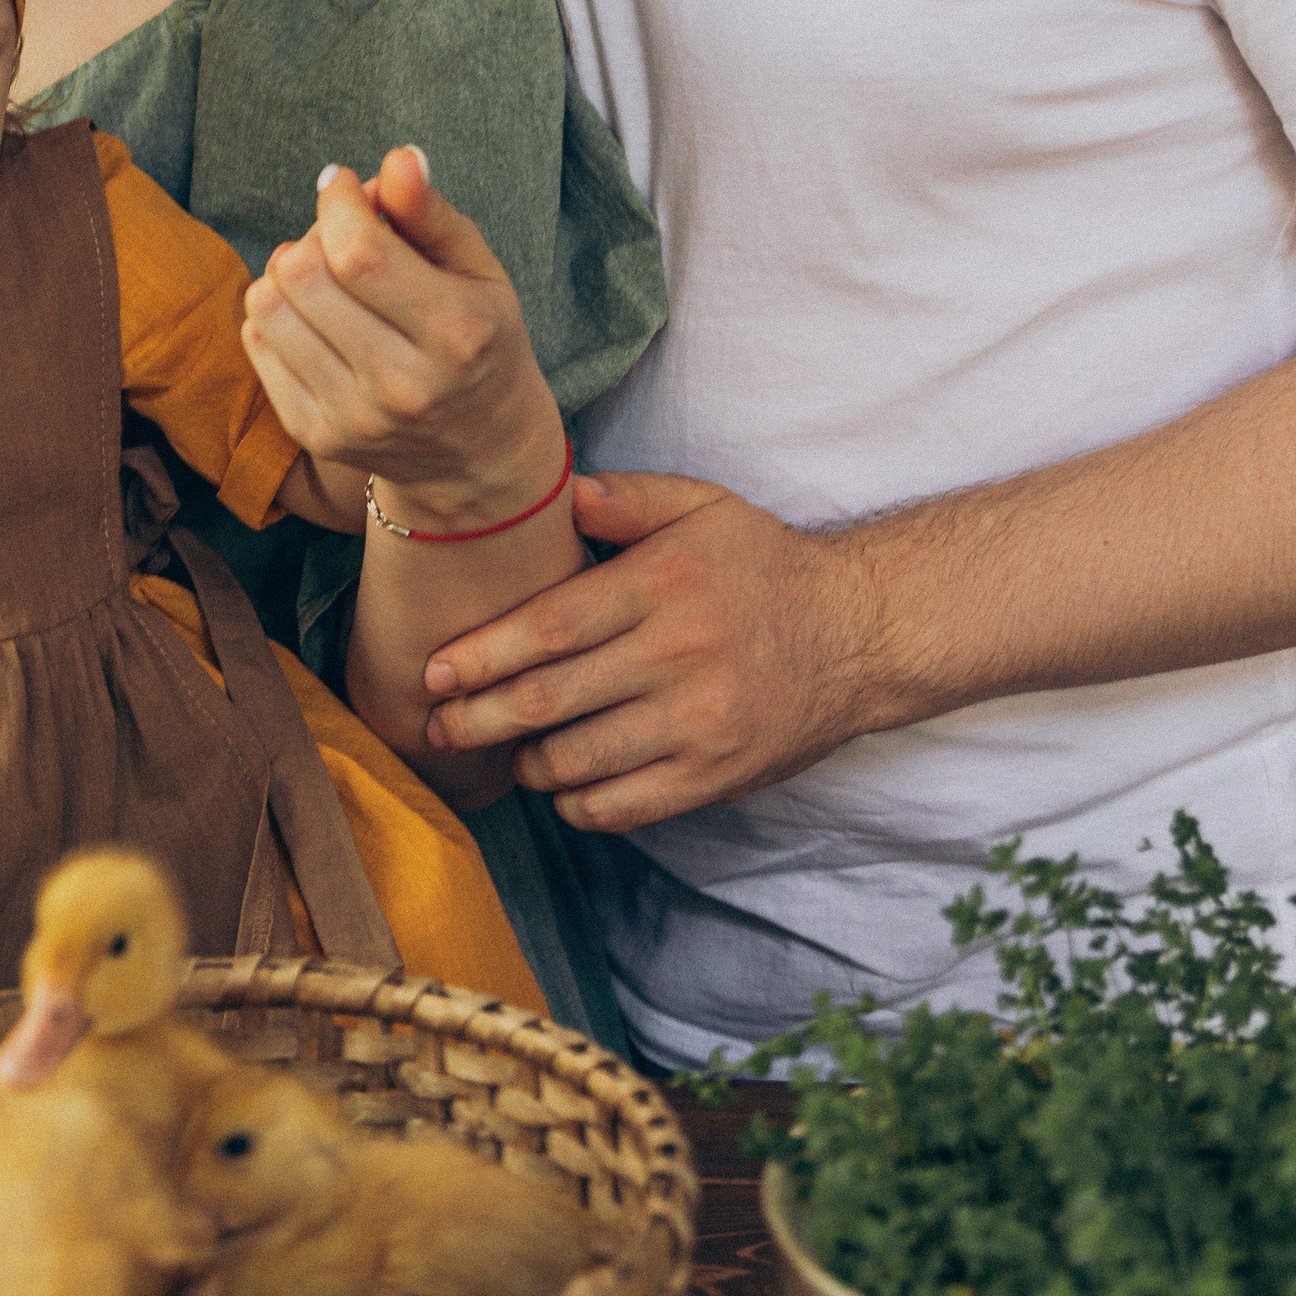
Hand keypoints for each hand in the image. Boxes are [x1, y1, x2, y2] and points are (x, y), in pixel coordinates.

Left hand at [240, 148, 559, 521]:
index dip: (337, 202)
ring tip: (325, 274)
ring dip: (287, 271)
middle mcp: (403, 385)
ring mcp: (353, 417)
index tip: (344, 186)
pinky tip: (314, 316)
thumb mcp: (480, 271)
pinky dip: (275, 313)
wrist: (479, 452)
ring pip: (269, 306)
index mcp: (457, 335)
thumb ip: (433, 213)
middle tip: (341, 234)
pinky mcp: (314, 435)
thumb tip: (397, 159)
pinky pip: (256, 343)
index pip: (359, 252)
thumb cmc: (480, 341)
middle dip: (314, 232)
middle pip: (304, 275)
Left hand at [417, 471, 896, 830]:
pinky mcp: (717, 776)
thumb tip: (554, 490)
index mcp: (663, 585)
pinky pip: (623, 805)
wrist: (861, 635)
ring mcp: (699, 724)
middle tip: (436, 727)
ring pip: (579, 761)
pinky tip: (561, 784)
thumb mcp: (702, 506)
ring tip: (503, 750)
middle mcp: (678, 656)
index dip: (482, 656)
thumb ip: (624, 496)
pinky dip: (577, 802)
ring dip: (525, 762)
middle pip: (551, 699)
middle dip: (478, 718)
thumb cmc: (765, 565)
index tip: (433, 673)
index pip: (549, 628)